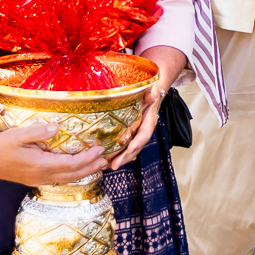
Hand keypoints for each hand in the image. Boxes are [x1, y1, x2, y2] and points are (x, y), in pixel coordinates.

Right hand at [0, 121, 106, 186]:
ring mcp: (39, 179)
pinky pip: (59, 179)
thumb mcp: (17, 135)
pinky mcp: (35, 179)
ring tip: (98, 165)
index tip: (100, 149)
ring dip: (84, 172)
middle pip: (73, 175)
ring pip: (67, 179)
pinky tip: (77, 170)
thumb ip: (38, 132)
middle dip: (91, 167)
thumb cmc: (0, 145)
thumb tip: (57, 127)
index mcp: (41, 165)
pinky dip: (73, 175)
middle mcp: (42, 175)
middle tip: (105, 159)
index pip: (71, 164)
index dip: (88, 158)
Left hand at [111, 45, 185, 168]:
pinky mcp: (129, 133)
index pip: (144, 134)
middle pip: (135, 147)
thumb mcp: (151, 88)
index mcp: (149, 120)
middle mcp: (143, 129)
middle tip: (113, 166)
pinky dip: (115, 153)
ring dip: (118, 159)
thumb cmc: (149, 89)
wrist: (150, 90)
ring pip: (129, 149)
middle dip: (125, 157)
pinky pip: (123, 145)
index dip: (137, 143)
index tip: (129, 151)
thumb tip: (150, 96)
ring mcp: (136, 132)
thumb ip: (151, 92)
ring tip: (104, 167)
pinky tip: (103, 159)